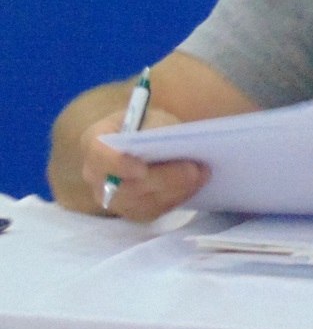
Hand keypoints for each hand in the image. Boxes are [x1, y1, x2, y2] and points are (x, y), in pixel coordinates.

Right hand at [80, 107, 206, 222]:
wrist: (148, 141)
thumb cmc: (148, 125)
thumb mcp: (153, 117)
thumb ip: (156, 129)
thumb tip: (169, 141)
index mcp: (95, 141)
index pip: (99, 155)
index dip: (118, 165)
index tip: (142, 170)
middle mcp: (95, 174)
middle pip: (124, 186)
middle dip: (163, 179)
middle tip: (194, 169)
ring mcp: (110, 197)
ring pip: (141, 202)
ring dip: (175, 190)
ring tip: (202, 174)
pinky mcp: (130, 210)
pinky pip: (152, 211)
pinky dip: (175, 199)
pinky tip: (194, 185)